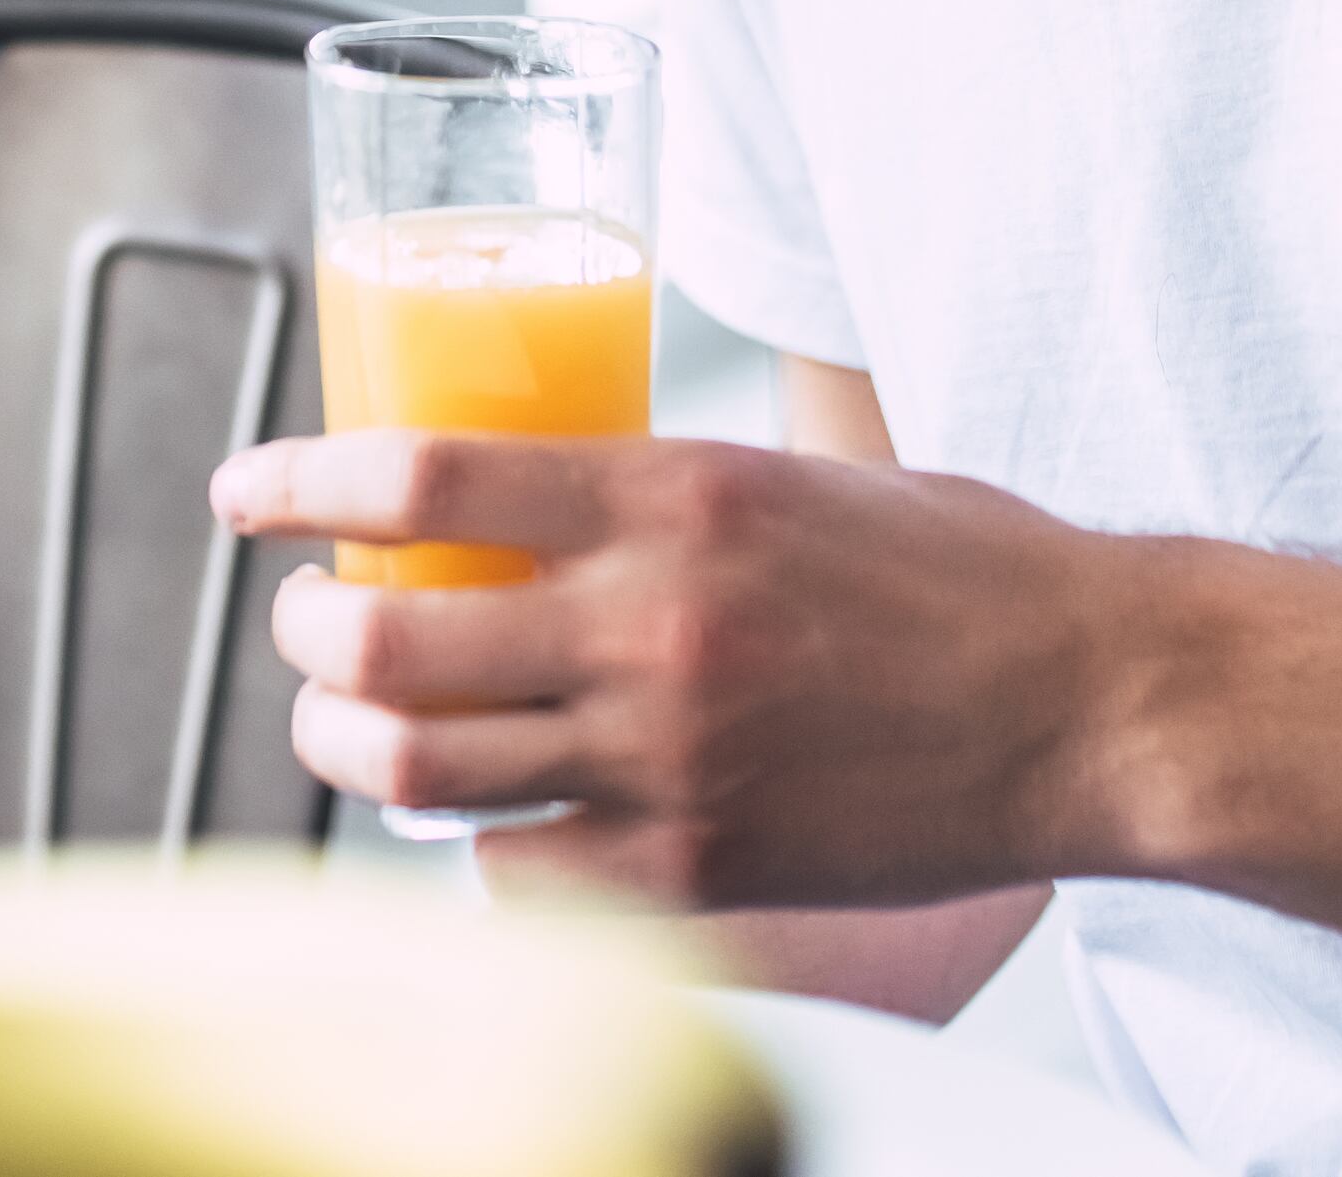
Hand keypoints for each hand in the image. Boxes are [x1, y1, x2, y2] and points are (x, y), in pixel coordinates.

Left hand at [209, 428, 1136, 911]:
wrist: (1097, 702)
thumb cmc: (964, 571)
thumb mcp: (796, 472)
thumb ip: (661, 488)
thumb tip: (539, 486)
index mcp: (674, 492)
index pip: (421, 471)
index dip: (298, 480)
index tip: (244, 490)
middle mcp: (650, 621)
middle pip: (382, 633)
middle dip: (306, 627)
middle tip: (306, 615)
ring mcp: (668, 757)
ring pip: (414, 765)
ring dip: (347, 736)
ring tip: (346, 715)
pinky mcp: (698, 868)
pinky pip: (513, 870)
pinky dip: (474, 842)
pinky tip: (489, 812)